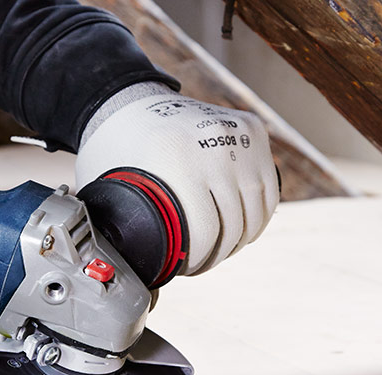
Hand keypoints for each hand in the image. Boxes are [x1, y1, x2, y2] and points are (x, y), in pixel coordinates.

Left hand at [76, 86, 278, 275]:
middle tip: (203, 263)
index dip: (198, 260)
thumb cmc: (116, 147)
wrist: (130, 99)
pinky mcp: (252, 129)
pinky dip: (259, 214)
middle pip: (235, 223)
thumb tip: (135, 265)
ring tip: (223, 249)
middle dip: (219, 254)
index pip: (206, 230)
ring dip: (243, 238)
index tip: (187, 269)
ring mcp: (238, 134)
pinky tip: (243, 229)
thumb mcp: (112, 184)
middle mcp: (214, 142)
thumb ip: (126, 223)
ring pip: (258, 209)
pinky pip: (268, 188)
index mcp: (178, 157)